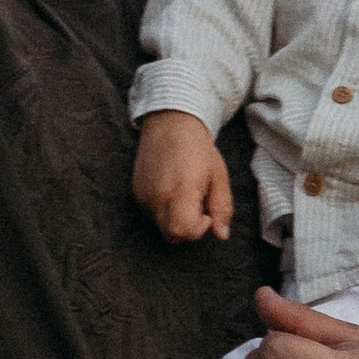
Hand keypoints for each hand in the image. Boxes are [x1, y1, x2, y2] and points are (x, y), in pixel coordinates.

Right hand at [133, 110, 232, 241]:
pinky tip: (172, 188)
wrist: (170, 122)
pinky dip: (163, 210)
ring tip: (185, 194)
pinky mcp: (136, 192)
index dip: (199, 229)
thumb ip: (222, 207)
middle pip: (171, 235)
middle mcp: (157, 196)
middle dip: (188, 228)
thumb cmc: (198, 148)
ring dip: (175, 219)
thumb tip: (222, 235)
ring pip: (160, 226)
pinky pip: (151, 213)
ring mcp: (143, 195)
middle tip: (198, 204)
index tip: (207, 213)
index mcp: (180, 190)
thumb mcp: (218, 175)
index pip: (183, 231)